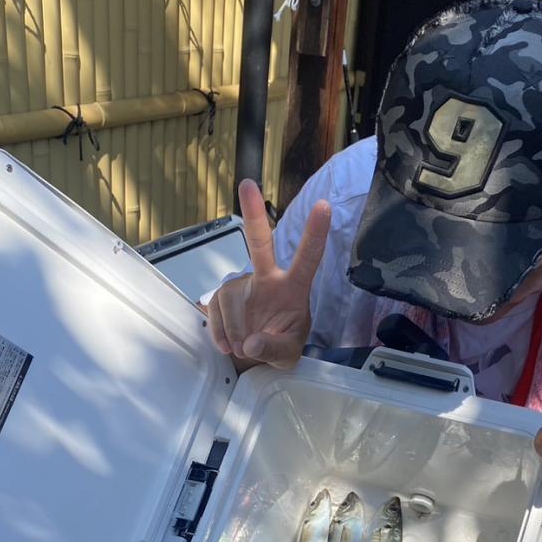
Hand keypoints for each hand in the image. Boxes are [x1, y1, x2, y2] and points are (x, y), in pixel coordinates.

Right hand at [202, 178, 331, 368]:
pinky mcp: (221, 296)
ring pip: (233, 304)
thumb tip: (251, 343)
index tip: (325, 206)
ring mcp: (242, 285)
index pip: (307, 259)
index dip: (315, 234)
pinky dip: (221, 335)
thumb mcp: (286, 357)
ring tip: (245, 347)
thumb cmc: (280, 345)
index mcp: (293, 288)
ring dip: (237, 333)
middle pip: (260, 244)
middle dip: (253, 215)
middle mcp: (267, 278)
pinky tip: (229, 344)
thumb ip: (274, 349)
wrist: (256, 355)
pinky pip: (216, 314)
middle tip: (248, 184)